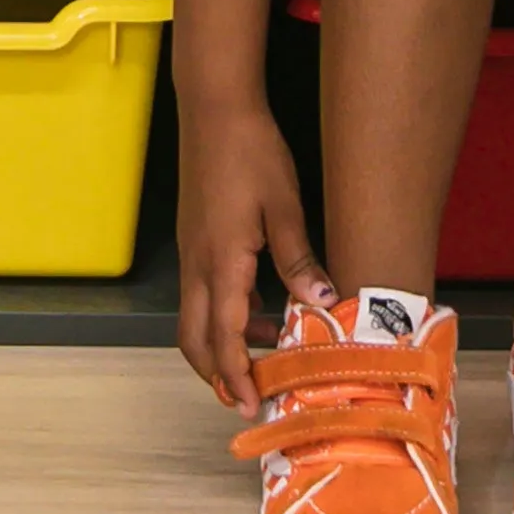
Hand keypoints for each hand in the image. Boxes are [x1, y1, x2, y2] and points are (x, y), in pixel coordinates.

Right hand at [176, 105, 328, 411]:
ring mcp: (191, 251)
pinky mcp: (194, 238)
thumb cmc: (251, 153)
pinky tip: (256, 311)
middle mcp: (197, 263)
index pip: (223, 335)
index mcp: (221, 261)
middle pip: (192, 337)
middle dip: (215, 374)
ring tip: (261, 359)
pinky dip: (221, 316)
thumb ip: (299, 260)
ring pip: (193, 317)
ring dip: (219, 346)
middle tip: (245, 399)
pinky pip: (201, 293)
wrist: (214, 107)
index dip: (236, 375)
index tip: (249, 406)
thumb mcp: (284, 207)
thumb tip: (322, 306)